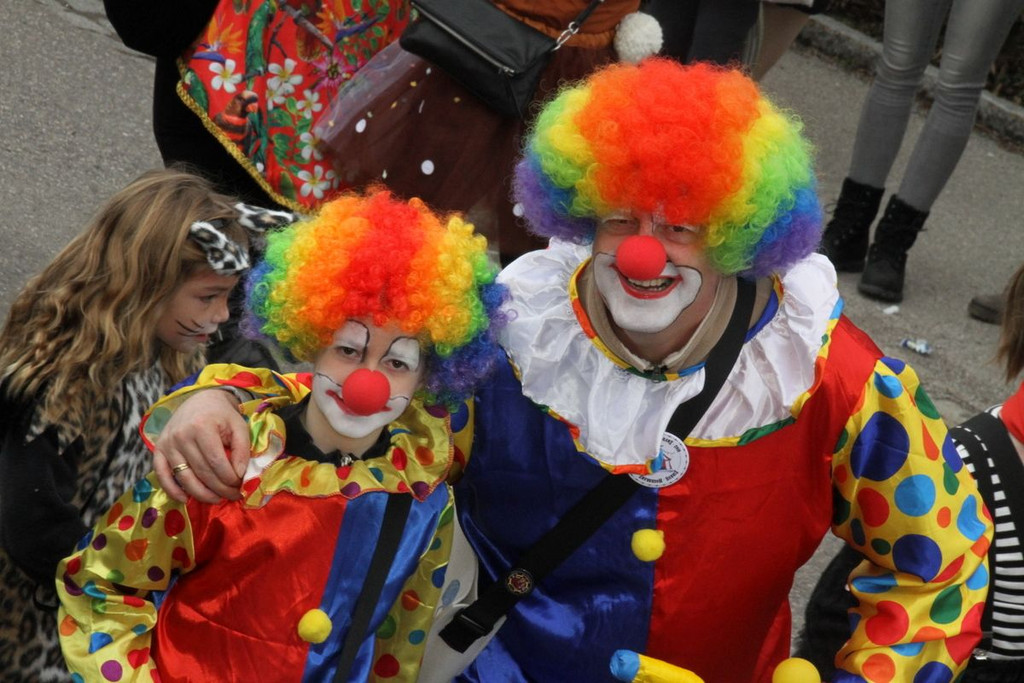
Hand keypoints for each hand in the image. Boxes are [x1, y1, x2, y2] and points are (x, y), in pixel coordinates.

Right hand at [152, 389, 249, 503]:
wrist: (200, 400)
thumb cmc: (222, 415)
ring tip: (217, 499)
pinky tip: (185, 500)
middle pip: (201, 473)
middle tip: (233, 496)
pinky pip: (162, 475)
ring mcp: (167, 444)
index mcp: (202, 427)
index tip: (240, 486)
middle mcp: (181, 436)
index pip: (216, 462)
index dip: (230, 479)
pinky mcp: (158, 450)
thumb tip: (239, 474)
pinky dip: (172, 490)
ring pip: (184, 478)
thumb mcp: (239, 427)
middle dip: (220, 489)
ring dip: (201, 494)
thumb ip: (242, 450)